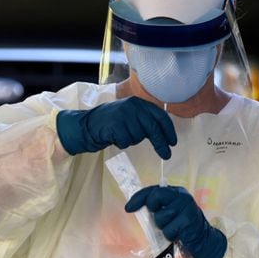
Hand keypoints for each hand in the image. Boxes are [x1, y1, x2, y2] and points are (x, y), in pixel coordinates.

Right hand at [56, 97, 176, 157]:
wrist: (85, 125)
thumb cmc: (110, 122)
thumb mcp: (129, 114)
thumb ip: (145, 119)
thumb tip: (165, 133)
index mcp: (138, 102)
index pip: (160, 116)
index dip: (168, 130)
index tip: (173, 142)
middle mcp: (132, 106)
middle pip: (153, 128)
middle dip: (161, 143)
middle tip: (167, 155)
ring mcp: (123, 115)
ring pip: (138, 137)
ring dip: (131, 140)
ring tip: (120, 134)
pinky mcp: (115, 126)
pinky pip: (126, 142)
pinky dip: (121, 143)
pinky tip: (113, 137)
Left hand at [126, 185, 226, 257]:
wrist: (204, 239)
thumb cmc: (183, 226)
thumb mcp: (170, 213)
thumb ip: (157, 207)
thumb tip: (133, 207)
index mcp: (176, 192)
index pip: (153, 190)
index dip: (139, 198)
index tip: (129, 208)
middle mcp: (182, 196)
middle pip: (156, 197)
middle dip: (153, 210)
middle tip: (159, 219)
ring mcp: (186, 207)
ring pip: (160, 217)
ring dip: (163, 227)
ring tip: (173, 229)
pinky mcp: (188, 220)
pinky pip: (169, 229)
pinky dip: (170, 235)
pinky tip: (178, 235)